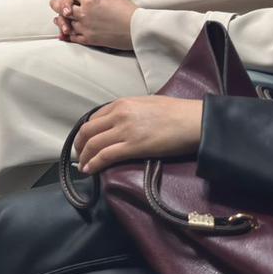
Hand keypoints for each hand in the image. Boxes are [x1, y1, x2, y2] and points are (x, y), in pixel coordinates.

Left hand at [61, 0, 136, 49]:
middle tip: (53, 3)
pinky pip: (74, 37)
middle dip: (59, 4)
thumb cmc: (130, 13)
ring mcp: (85, 28)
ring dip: (61, 20)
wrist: (138, 30)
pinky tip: (65, 34)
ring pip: (68, 22)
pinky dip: (68, 35)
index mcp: (91, 2)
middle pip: (65, 7)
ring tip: (57, 19)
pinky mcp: (89, 40)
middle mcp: (84, 14)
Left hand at [74, 95, 202, 172]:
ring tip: (82, 165)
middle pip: (88, 131)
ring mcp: (124, 130)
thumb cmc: (177, 112)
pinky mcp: (133, 146)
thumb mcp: (147, 103)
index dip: (86, 131)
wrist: (194, 121)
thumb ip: (131, 111)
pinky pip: (105, 155)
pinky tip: (88, 170)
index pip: (94, 118)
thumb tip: (124, 119)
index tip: (84, 140)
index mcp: (122, 103)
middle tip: (79, 154)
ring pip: (93, 144)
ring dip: (84, 156)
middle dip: (79, 144)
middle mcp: (119, 115)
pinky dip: (93, 163)